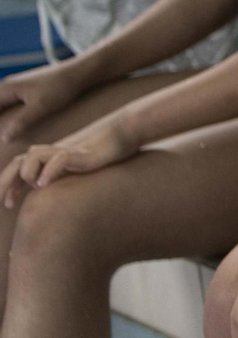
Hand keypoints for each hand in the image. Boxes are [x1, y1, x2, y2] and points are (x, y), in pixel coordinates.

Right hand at [0, 62, 86, 142]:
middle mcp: (7, 87)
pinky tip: (14, 127)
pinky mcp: (25, 91)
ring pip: (1, 106)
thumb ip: (22, 121)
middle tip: (3, 139)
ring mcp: (15, 88)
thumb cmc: (61, 88)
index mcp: (5, 89)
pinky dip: (8, 116)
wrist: (79, 72)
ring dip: (2, 119)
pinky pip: (8, 104)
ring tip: (6, 136)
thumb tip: (4, 138)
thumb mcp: (42, 107)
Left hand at [0, 117, 139, 208]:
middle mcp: (53, 152)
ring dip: (28, 173)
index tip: (7, 203)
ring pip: (33, 156)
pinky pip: (59, 159)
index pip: (19, 167)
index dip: (9, 184)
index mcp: (50, 157)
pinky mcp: (80, 152)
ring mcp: (65, 151)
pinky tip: (45, 184)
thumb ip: (67, 177)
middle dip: (7, 182)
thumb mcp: (81, 167)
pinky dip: (49, 171)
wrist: (124, 133)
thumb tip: (60, 196)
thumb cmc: (106, 152)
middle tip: (4, 203)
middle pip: (18, 162)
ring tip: (35, 186)